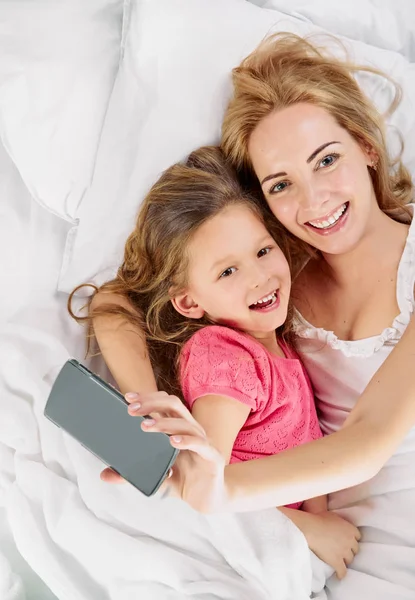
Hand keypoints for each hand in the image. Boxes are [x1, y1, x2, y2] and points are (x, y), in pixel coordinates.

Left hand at [101, 391, 227, 512]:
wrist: (208, 499)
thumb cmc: (182, 480)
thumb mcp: (154, 475)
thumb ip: (132, 474)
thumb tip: (104, 475)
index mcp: (178, 427)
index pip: (163, 403)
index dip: (147, 397)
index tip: (127, 398)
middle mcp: (191, 429)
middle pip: (173, 404)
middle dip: (151, 403)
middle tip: (130, 410)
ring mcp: (203, 441)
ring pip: (185, 422)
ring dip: (164, 422)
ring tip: (145, 426)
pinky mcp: (212, 457)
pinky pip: (200, 444)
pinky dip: (186, 440)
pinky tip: (172, 441)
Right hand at [302, 511, 359, 578]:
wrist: (311, 529)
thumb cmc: (318, 519)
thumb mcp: (332, 516)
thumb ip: (340, 523)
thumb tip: (338, 525)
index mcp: (350, 529)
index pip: (357, 536)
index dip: (352, 539)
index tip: (347, 540)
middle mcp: (350, 541)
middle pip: (355, 549)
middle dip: (350, 550)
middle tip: (343, 550)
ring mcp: (344, 552)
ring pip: (350, 560)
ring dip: (345, 561)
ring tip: (340, 561)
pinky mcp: (337, 561)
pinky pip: (343, 571)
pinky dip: (341, 574)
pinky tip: (339, 576)